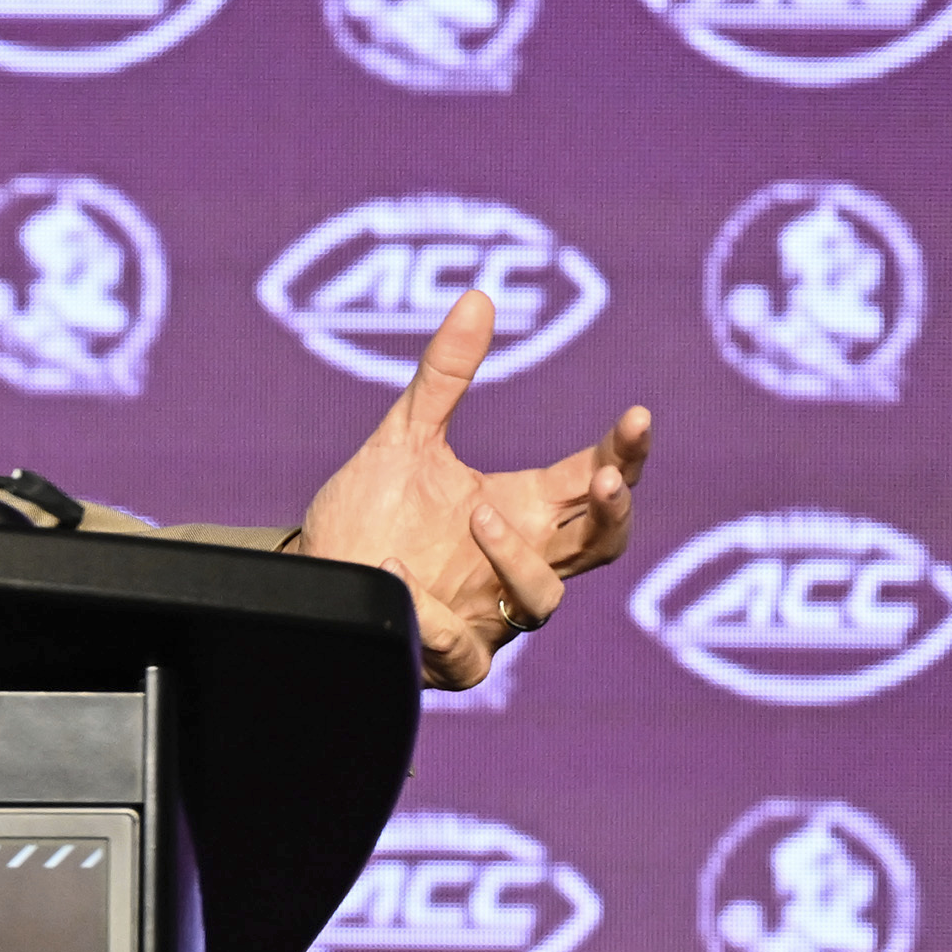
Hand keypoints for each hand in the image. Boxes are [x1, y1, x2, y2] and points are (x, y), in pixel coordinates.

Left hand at [293, 288, 651, 688]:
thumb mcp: (403, 437)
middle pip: (601, 542)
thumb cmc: (371, 511)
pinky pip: (465, 651)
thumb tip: (479, 296)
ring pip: (544, 601)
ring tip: (476, 515)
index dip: (624, 454)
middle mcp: (521, 561)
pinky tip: (399, 577)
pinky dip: (437, 619)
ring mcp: (491, 612)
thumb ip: (443, 376)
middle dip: (614, 511)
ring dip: (519, 560)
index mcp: (526, 508)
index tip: (636, 416)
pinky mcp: (449, 656)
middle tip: (608, 479)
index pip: (597, 481)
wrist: (315, 577)